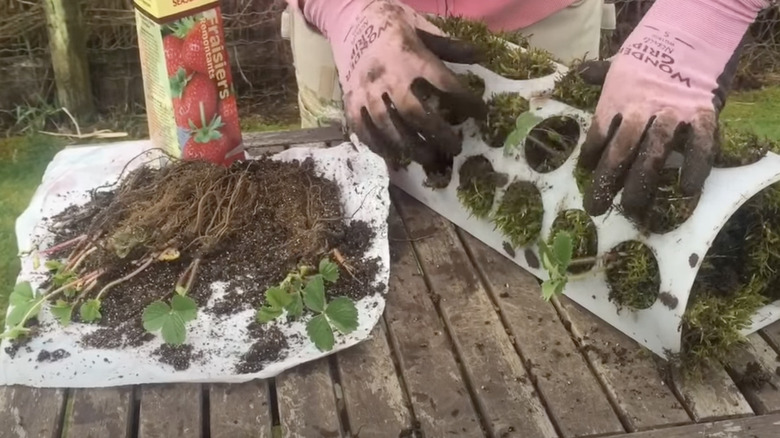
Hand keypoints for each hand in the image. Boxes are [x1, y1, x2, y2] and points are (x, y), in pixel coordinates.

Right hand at [295, 0, 487, 173]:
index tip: (480, 113)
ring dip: (410, 146)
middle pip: (414, 113)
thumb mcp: (422, 27)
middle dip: (437, 133)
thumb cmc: (390, 22)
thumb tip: (481, 56)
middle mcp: (387, 76)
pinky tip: (394, 156)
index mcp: (409, 56)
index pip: (443, 83)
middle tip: (455, 148)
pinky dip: (378, 145)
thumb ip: (449, 46)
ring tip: (429, 158)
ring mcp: (365, 91)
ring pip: (388, 126)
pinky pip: (362, 129)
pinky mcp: (349, 100)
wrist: (348, 17)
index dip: (465, 100)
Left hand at [575, 0, 767, 220]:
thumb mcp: (621, 61)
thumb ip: (600, 74)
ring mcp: (673, 112)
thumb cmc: (652, 53)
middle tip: (596, 208)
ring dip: (641, 182)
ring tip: (631, 207)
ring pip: (654, 152)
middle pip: (621, 149)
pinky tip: (687, 189)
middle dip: (607, 181)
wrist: (696, 30)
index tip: (585, 174)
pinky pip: (700, 145)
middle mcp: (641, 107)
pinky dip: (695, 167)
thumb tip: (579, 74)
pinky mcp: (703, 114)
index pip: (599, 133)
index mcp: (617, 97)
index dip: (591, 156)